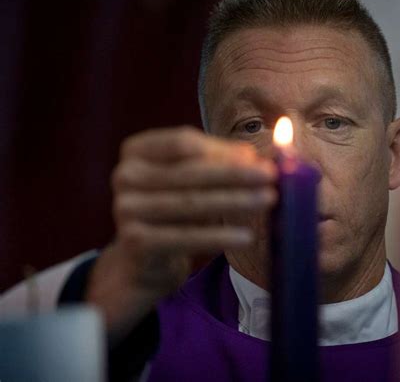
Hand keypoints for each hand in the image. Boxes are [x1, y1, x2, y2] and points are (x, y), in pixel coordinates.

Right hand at [86, 126, 276, 342]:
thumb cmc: (170, 212)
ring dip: (235, 201)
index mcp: (136, 151)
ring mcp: (126, 209)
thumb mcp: (187, 180)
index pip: (184, 142)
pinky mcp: (135, 241)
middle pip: (190, 172)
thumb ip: (215, 162)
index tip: (254, 157)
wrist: (140, 261)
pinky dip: (219, 236)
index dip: (221, 149)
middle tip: (270, 175)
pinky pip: (186, 236)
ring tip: (268, 199)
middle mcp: (124, 175)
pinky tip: (247, 236)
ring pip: (191, 203)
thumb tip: (251, 156)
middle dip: (235, 173)